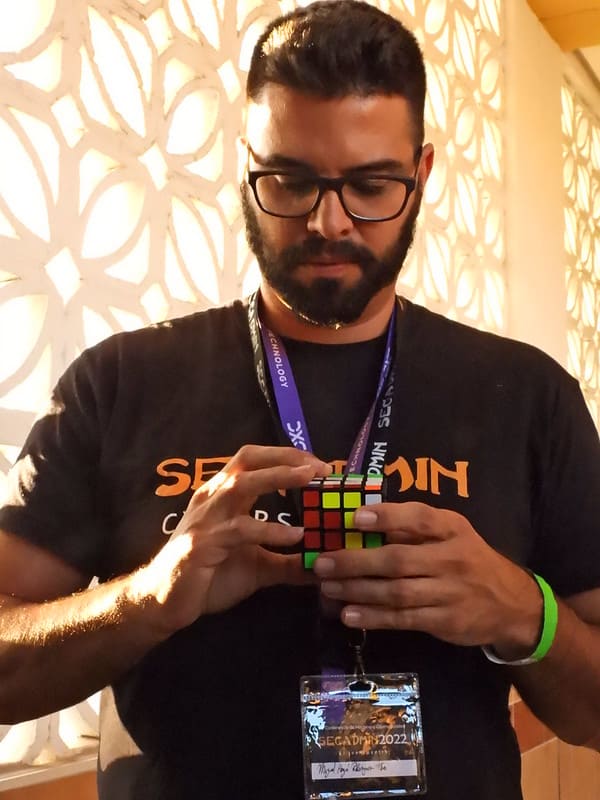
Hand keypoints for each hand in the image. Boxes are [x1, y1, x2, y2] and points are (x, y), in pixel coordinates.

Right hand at [131, 445, 330, 634]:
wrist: (162, 603)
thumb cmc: (208, 577)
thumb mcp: (257, 566)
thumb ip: (288, 562)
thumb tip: (323, 565)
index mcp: (222, 495)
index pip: (254, 460)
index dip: (286, 456)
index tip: (319, 465)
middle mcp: (212, 498)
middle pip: (248, 461)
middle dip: (285, 458)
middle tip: (319, 467)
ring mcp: (205, 519)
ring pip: (241, 485)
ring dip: (277, 477)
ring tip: (309, 479)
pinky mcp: (201, 544)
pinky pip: (238, 529)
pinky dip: (269, 530)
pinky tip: (294, 535)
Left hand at [314, 501, 542, 656]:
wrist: (512, 604)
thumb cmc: (469, 559)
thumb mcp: (453, 534)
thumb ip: (415, 527)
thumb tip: (362, 519)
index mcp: (452, 529)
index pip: (419, 518)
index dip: (387, 517)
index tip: (355, 517)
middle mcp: (451, 558)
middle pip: (398, 560)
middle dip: (356, 561)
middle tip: (322, 563)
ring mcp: (449, 592)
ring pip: (396, 592)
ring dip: (358, 591)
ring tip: (328, 588)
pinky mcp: (444, 621)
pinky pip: (403, 618)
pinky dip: (374, 617)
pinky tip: (349, 614)